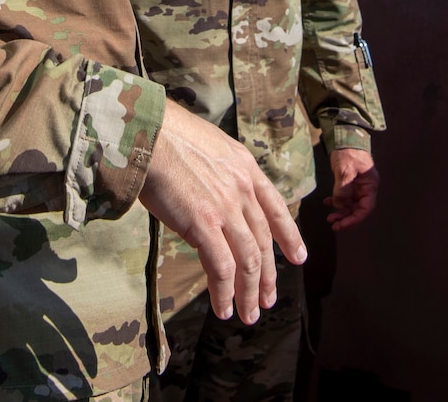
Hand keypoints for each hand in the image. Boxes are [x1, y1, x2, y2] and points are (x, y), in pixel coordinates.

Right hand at [138, 102, 306, 324]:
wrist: (148, 134)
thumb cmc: (166, 137)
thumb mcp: (209, 147)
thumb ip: (220, 172)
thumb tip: (213, 193)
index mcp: (246, 168)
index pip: (277, 208)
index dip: (290, 236)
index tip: (298, 258)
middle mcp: (243, 188)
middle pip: (263, 242)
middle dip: (267, 276)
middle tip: (268, 299)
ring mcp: (227, 208)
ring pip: (248, 261)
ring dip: (249, 293)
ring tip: (248, 314)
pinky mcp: (205, 225)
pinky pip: (222, 268)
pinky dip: (225, 293)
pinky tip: (223, 309)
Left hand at [326, 148, 378, 230]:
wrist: (344, 136)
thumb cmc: (349, 151)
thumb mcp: (345, 169)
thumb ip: (343, 188)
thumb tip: (339, 204)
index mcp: (370, 185)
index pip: (366, 208)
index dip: (355, 219)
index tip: (342, 224)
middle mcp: (365, 187)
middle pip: (358, 208)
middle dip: (346, 217)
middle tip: (333, 223)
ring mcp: (357, 185)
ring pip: (350, 204)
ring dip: (340, 212)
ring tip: (329, 217)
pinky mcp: (349, 182)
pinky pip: (344, 197)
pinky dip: (336, 201)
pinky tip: (328, 202)